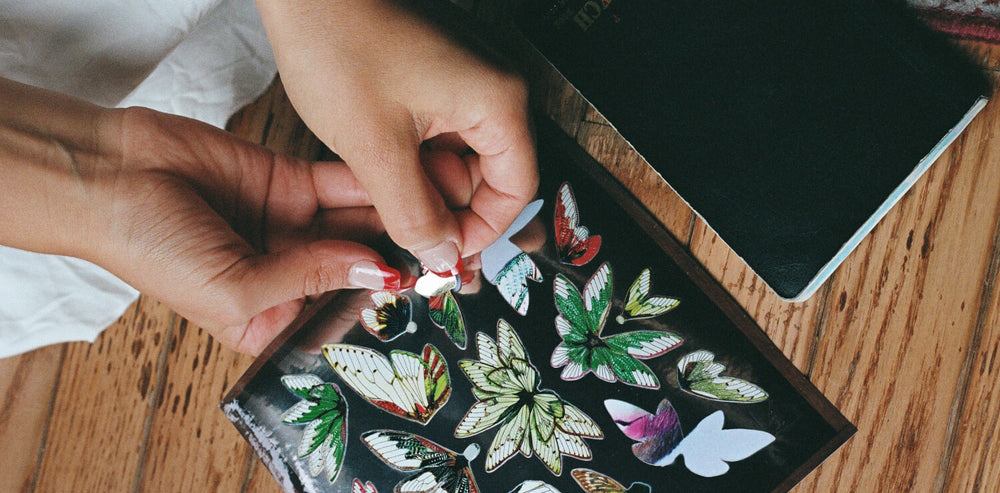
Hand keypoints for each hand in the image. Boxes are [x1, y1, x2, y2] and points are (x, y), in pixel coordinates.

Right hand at [0, 77, 416, 354]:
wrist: (108, 174)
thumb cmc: (149, 249)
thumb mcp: (233, 287)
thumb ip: (308, 278)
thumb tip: (376, 268)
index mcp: (270, 318)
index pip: (337, 314)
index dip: (378, 304)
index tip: (425, 290)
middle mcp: (288, 274)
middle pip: (356, 267)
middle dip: (397, 259)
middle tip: (443, 247)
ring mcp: (292, 226)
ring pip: (356, 222)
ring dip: (392, 218)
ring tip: (436, 214)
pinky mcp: (289, 182)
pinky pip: (340, 184)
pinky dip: (370, 183)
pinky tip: (404, 181)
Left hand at [255, 0, 538, 275]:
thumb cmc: (337, 40)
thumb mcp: (376, 149)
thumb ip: (414, 215)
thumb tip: (442, 257)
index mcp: (497, 101)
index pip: (516, 190)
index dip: (481, 232)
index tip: (444, 255)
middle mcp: (493, 87)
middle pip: (488, 176)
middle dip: (446, 209)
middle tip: (404, 230)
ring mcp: (465, 77)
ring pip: (458, 157)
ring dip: (424, 185)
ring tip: (381, 191)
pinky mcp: (436, 73)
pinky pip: (438, 132)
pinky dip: (413, 158)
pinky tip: (377, 163)